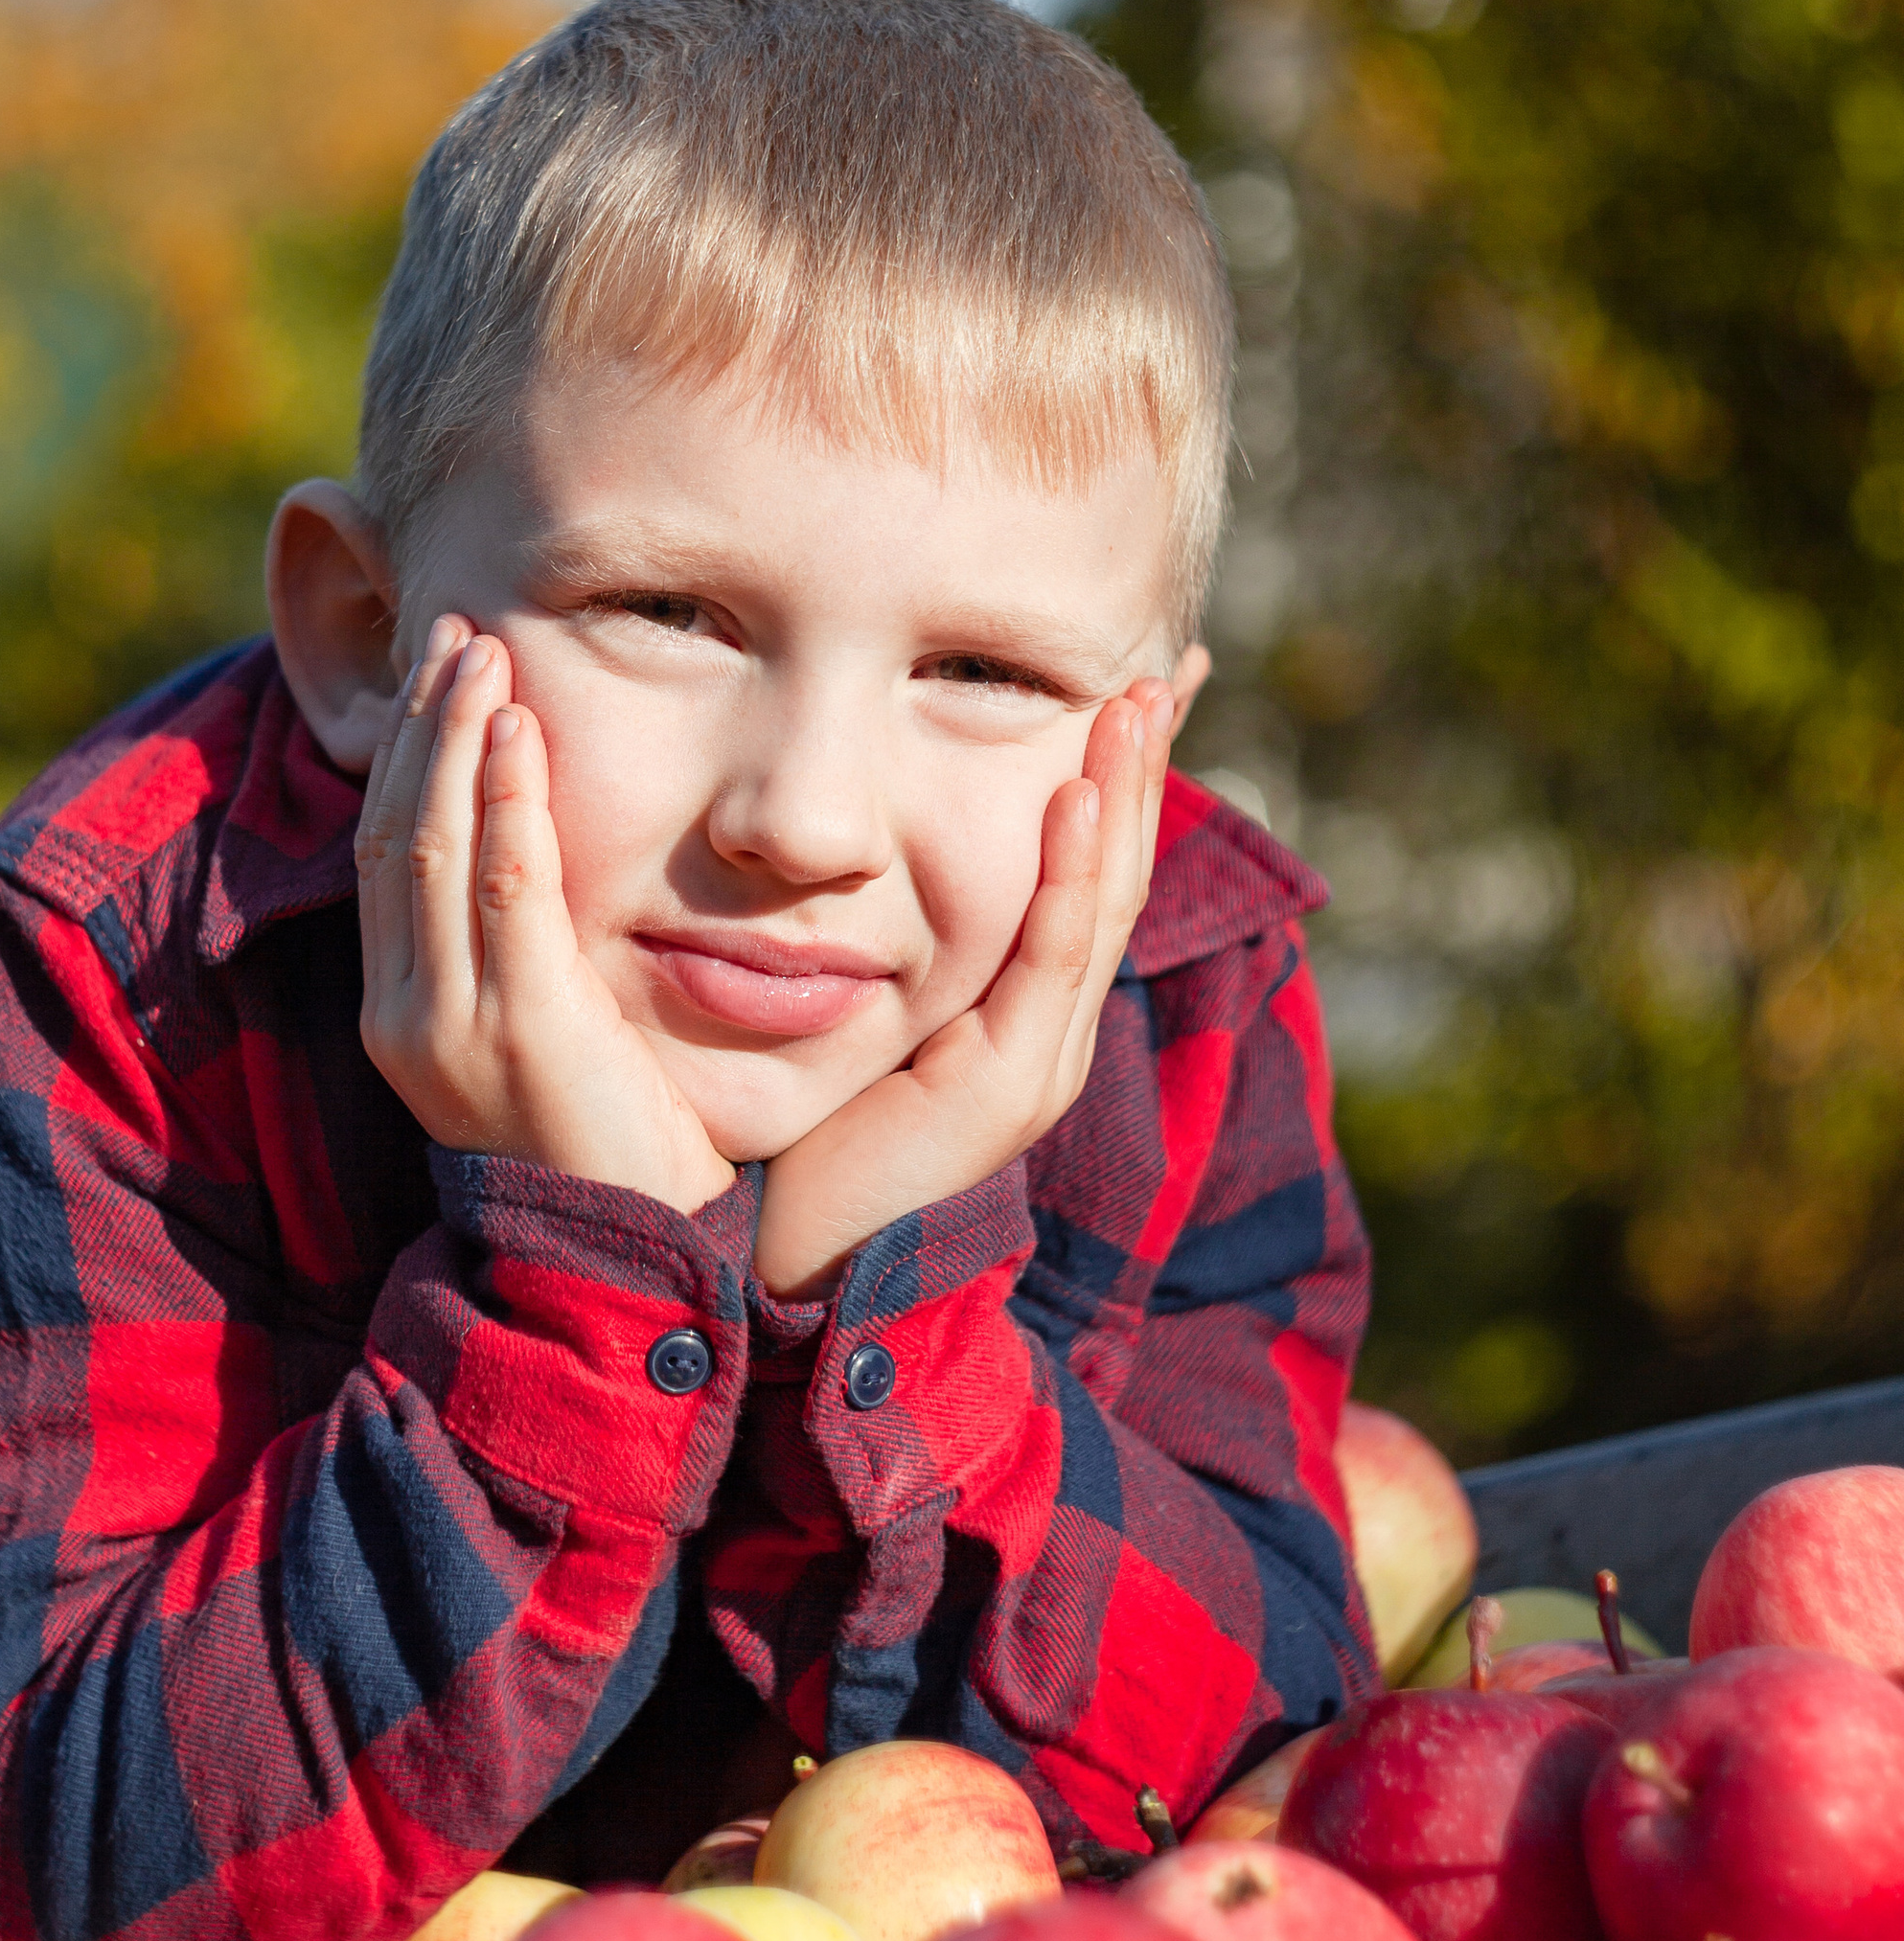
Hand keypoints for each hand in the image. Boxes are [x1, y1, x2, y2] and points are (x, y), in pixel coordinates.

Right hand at [355, 618, 736, 1213]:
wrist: (623, 1266)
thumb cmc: (607, 1146)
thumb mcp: (546, 1035)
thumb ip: (526, 955)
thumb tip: (538, 865)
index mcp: (402, 1014)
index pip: (384, 856)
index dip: (405, 759)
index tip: (438, 675)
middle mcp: (405, 1016)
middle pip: (393, 835)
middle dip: (421, 726)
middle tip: (455, 635)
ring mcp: (450, 1026)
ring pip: (431, 849)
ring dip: (455, 740)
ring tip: (482, 656)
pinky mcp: (518, 1032)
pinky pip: (504, 892)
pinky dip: (507, 803)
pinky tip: (520, 733)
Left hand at [751, 666, 1195, 1296]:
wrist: (782, 1272)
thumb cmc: (795, 1143)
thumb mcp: (847, 1015)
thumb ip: (861, 943)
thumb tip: (830, 854)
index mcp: (1013, 1012)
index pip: (1081, 874)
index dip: (1112, 785)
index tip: (1131, 690)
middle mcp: (1043, 1031)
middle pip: (1112, 874)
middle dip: (1139, 769)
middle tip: (1158, 668)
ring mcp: (1036, 1060)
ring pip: (1099, 903)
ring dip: (1122, 796)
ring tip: (1130, 701)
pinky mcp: (1004, 1088)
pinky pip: (1049, 960)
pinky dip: (1067, 874)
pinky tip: (1075, 796)